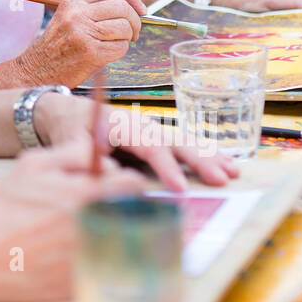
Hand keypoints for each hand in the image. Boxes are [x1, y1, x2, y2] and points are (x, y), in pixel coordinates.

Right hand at [0, 145, 145, 301]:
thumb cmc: (4, 212)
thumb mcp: (31, 165)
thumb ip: (70, 152)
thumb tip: (95, 145)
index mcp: (89, 195)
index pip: (134, 183)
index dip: (122, 179)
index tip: (109, 184)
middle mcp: (99, 227)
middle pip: (133, 211)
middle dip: (117, 204)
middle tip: (93, 205)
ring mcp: (98, 258)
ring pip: (125, 238)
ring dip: (110, 230)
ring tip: (80, 229)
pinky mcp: (90, 281)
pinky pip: (110, 263)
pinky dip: (98, 255)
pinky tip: (71, 251)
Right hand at [16, 0, 144, 87]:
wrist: (36, 71)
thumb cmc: (56, 46)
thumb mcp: (67, 17)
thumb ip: (92, 7)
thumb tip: (131, 5)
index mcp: (72, 1)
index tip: (140, 8)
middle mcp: (77, 13)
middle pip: (123, 7)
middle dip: (135, 21)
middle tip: (133, 33)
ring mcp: (83, 33)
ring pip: (124, 28)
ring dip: (127, 38)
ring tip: (116, 44)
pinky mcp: (91, 53)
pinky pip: (120, 48)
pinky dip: (120, 52)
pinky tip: (107, 55)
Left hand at [36, 92, 239, 190]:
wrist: (68, 113)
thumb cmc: (70, 129)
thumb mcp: (69, 143)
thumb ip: (86, 157)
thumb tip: (111, 174)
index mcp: (121, 124)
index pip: (148, 145)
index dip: (165, 166)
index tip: (180, 188)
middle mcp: (142, 123)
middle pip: (175, 140)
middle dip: (199, 160)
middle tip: (221, 180)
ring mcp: (152, 129)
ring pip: (185, 140)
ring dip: (210, 155)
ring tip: (233, 172)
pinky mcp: (157, 137)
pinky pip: (185, 144)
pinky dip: (207, 153)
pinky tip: (228, 164)